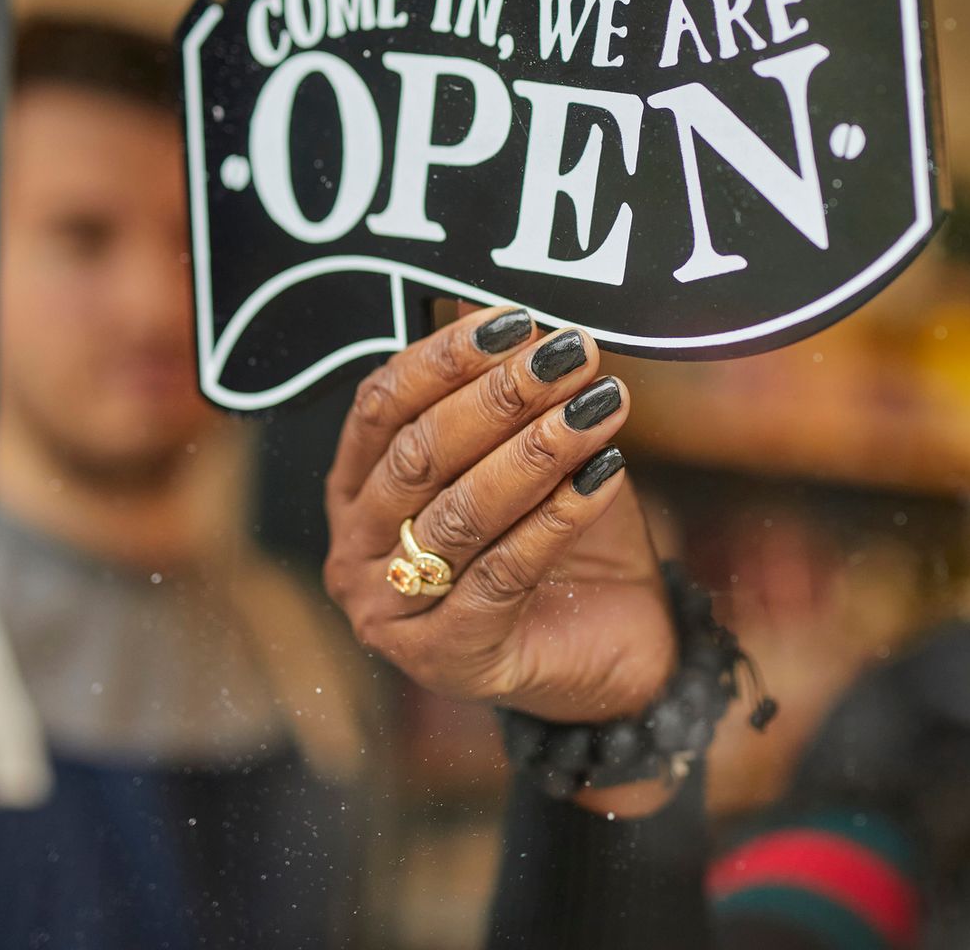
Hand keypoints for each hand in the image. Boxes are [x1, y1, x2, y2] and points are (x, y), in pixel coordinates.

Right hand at [322, 307, 676, 732]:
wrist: (613, 646)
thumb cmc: (562, 540)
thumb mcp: (533, 454)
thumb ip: (510, 397)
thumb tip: (511, 312)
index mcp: (356, 488)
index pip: (382, 405)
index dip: (446, 357)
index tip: (516, 322)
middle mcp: (357, 551)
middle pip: (419, 455)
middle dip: (500, 398)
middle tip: (570, 357)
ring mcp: (393, 611)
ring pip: (462, 513)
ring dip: (537, 450)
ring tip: (599, 406)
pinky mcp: (448, 657)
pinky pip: (505, 572)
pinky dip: (558, 516)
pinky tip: (604, 473)